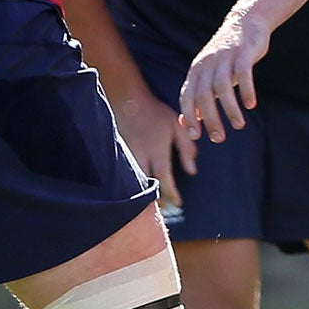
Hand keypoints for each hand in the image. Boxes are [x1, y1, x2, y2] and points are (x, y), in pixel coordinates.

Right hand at [115, 92, 197, 208]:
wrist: (127, 101)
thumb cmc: (156, 113)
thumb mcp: (178, 126)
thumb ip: (187, 149)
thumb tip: (192, 171)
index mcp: (156, 150)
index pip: (164, 178)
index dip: (172, 193)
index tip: (179, 203)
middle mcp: (139, 156)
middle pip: (145, 186)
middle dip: (154, 200)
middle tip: (164, 207)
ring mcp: (125, 157)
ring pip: (132, 184)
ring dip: (141, 195)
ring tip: (150, 204)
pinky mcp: (116, 156)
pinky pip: (122, 176)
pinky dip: (130, 186)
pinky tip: (136, 191)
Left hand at [179, 15, 271, 142]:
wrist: (246, 23)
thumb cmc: (227, 56)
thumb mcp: (208, 75)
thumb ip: (197, 97)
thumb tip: (184, 122)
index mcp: (196, 71)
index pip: (187, 96)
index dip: (189, 116)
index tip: (196, 136)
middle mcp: (207, 64)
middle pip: (204, 95)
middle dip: (210, 119)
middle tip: (219, 138)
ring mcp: (225, 58)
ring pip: (222, 87)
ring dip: (229, 109)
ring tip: (239, 125)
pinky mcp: (243, 53)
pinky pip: (243, 73)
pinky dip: (246, 90)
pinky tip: (251, 104)